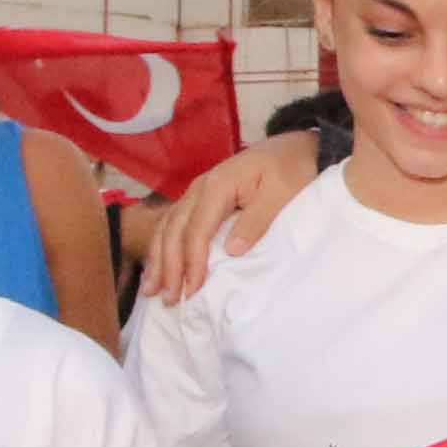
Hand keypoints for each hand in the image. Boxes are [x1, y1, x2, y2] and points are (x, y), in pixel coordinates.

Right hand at [142, 137, 323, 302]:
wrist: (296, 147)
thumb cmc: (292, 171)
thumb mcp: (282, 194)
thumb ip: (256, 221)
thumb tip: (231, 251)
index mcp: (218, 186)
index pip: (196, 230)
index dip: (192, 262)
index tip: (193, 290)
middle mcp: (200, 187)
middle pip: (174, 230)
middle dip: (168, 266)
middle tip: (170, 299)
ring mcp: (197, 191)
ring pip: (167, 226)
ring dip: (158, 259)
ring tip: (150, 290)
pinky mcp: (201, 198)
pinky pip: (173, 223)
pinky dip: (162, 246)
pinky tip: (157, 267)